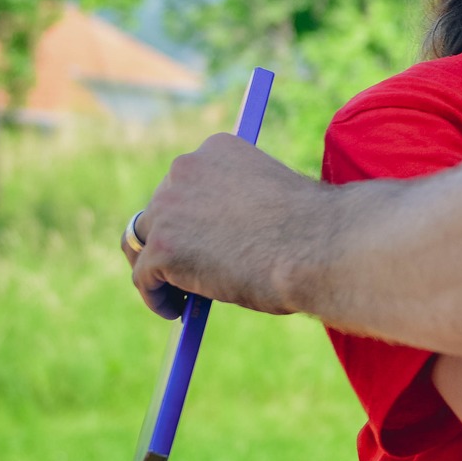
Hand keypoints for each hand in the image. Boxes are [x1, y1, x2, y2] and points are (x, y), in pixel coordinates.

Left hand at [124, 133, 328, 317]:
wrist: (318, 246)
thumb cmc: (310, 230)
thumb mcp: (269, 200)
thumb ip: (236, 208)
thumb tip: (214, 243)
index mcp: (217, 149)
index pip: (186, 181)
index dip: (191, 214)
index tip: (201, 240)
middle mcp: (186, 168)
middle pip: (159, 209)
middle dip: (172, 239)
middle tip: (187, 271)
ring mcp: (170, 207)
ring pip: (143, 242)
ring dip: (156, 268)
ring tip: (176, 295)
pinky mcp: (162, 247)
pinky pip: (144, 277)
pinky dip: (157, 297)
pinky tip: (178, 312)